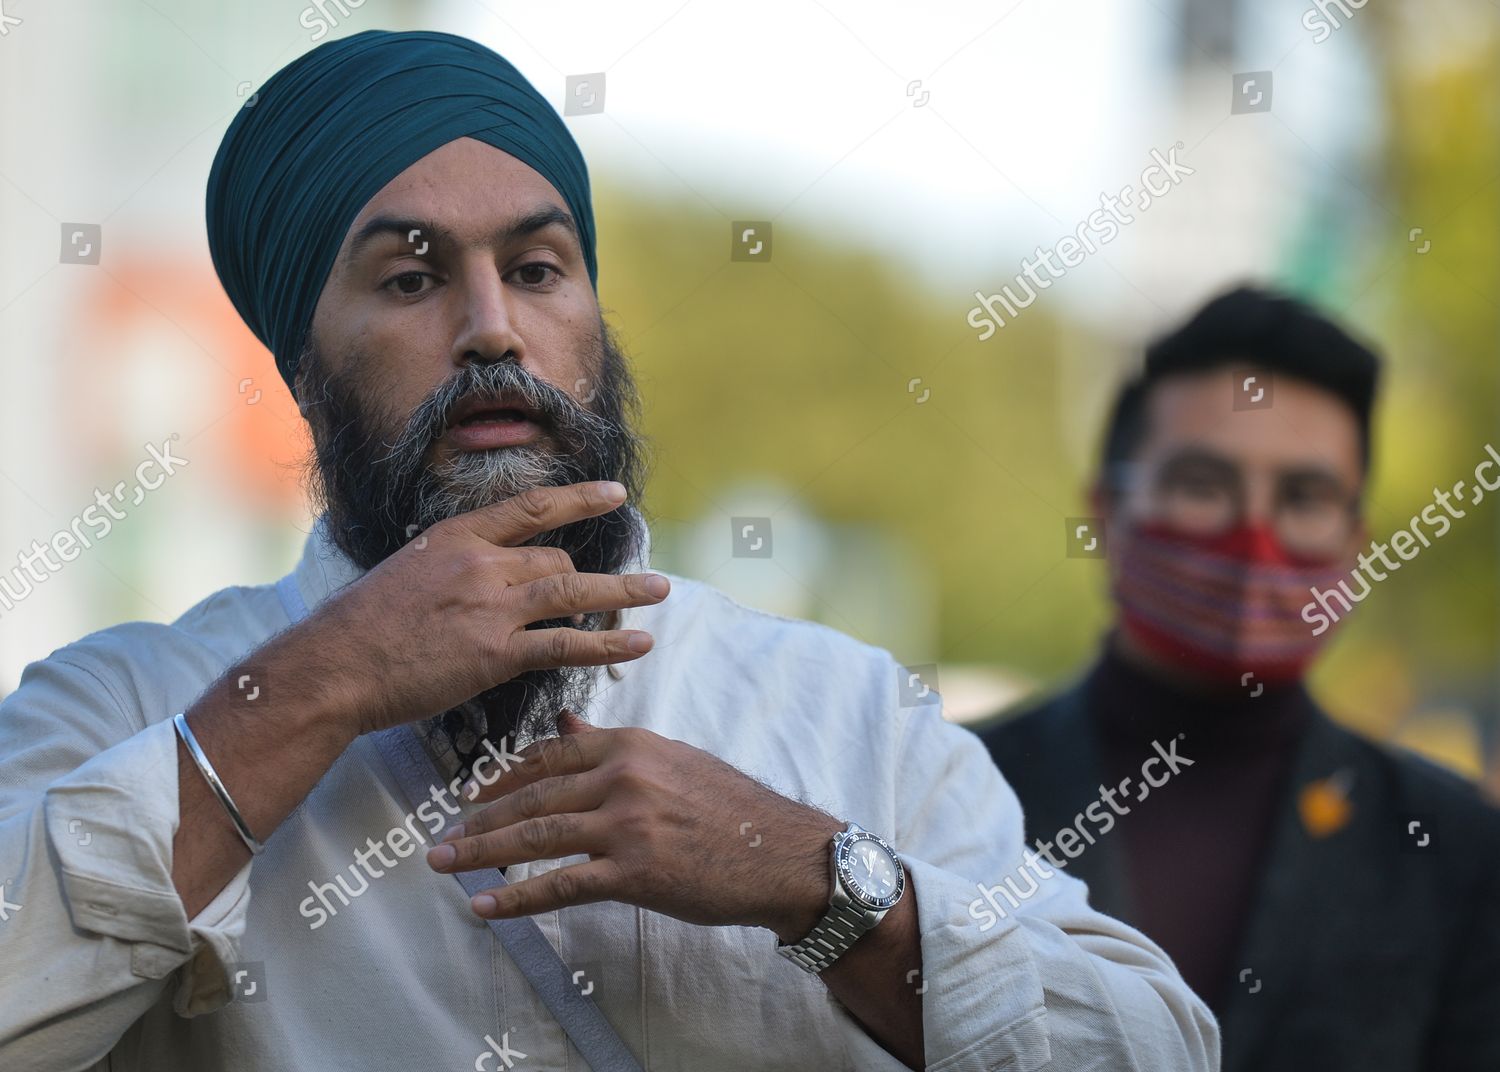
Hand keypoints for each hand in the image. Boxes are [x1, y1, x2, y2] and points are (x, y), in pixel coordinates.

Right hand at [301, 482, 670, 735]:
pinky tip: (638, 643)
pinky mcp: (496, 653)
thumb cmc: (360, 627)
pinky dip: (608, 644)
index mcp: (457, 537)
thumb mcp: (407, 572)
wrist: (335, 666)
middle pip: (557, 561)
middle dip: (587, 580)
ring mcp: (491, 607)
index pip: (531, 508)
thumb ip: (451, 566)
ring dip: (623, 593)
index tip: (615, 493)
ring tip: (659, 592)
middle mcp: (481, 563)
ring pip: (573, 592)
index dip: (579, 498)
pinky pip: (567, 644)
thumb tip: (478, 574)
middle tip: (619, 588)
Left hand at [426, 710, 843, 939]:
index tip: (472, 796)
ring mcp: (625, 824)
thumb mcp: (671, 759)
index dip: (503, 778)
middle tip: (442, 838)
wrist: (780, 853)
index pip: (548, 756)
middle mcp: (621, 776)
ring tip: (446, 866)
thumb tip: (563, 723)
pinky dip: (516, 899)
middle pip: (532, 797)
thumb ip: (610, 745)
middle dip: (479, 820)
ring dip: (481, 854)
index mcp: (629, 744)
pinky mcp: (633, 872)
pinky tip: (486, 907)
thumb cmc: (730, 808)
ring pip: (535, 838)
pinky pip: (559, 885)